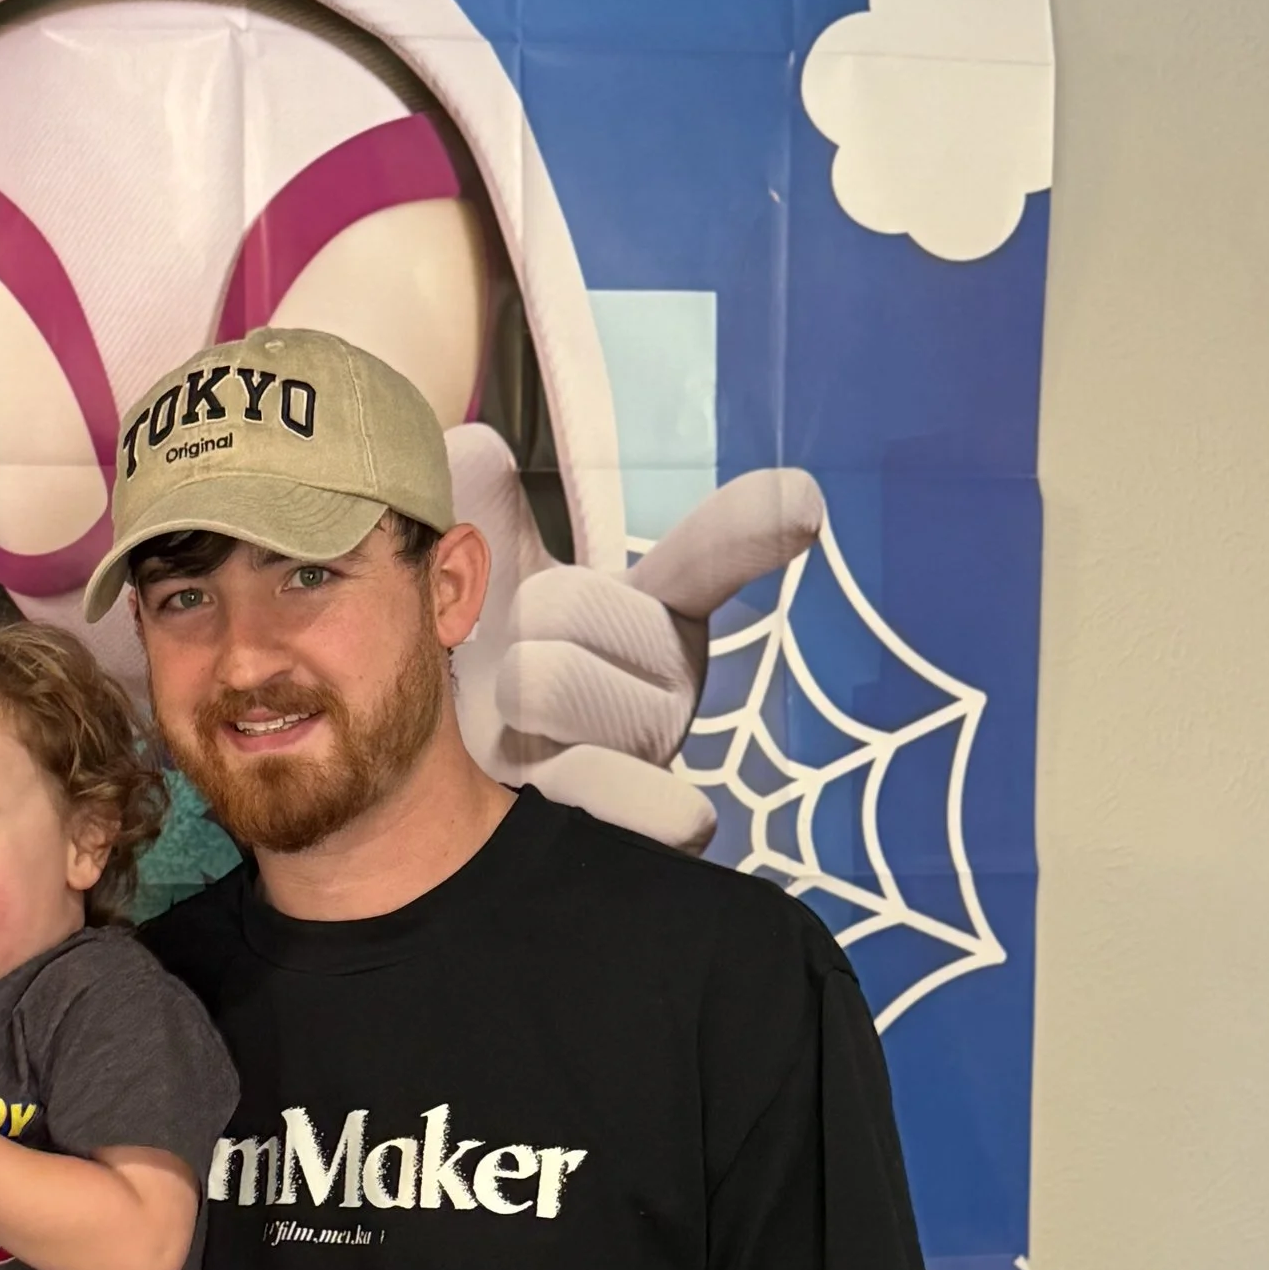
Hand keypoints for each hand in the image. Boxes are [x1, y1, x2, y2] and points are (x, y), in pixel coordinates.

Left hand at [447, 427, 826, 853]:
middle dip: (513, 630)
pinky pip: (646, 804)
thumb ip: (486, 509)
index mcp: (654, 605)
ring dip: (509, 703)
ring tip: (519, 728)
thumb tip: (476, 444)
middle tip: (513, 667)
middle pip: (574, 608)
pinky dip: (589, 787)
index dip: (752, 528)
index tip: (803, 507)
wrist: (465, 788)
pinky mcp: (657, 824)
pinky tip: (560, 787)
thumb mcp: (486, 587)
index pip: (707, 556)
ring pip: (554, 685)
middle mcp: (678, 673)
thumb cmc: (493, 671)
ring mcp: (665, 749)